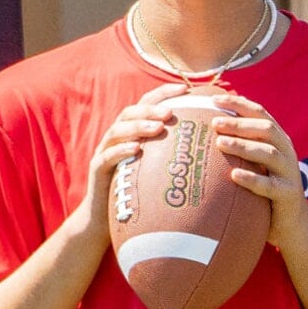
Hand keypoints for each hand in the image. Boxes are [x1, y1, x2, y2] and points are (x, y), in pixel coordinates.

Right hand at [73, 97, 176, 241]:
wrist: (105, 219)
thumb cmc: (137, 193)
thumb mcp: (157, 168)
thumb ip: (174, 153)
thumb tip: (211, 144)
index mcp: (130, 132)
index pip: (145, 104)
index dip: (163, 93)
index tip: (186, 88)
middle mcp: (116, 138)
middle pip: (129, 112)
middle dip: (150, 109)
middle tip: (170, 112)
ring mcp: (104, 152)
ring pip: (117, 131)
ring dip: (138, 126)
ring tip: (157, 127)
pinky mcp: (96, 170)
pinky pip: (107, 156)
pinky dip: (121, 150)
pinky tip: (137, 149)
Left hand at [216, 107, 307, 252]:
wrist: (292, 224)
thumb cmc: (265, 191)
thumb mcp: (254, 165)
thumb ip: (239, 148)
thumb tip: (203, 132)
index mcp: (278, 140)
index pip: (260, 114)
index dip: (239, 104)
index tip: (213, 99)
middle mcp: (286, 152)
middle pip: (265, 129)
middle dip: (239, 123)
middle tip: (214, 122)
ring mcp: (289, 173)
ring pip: (268, 153)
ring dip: (243, 146)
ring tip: (220, 143)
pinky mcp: (287, 195)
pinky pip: (270, 185)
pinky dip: (252, 179)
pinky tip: (233, 176)